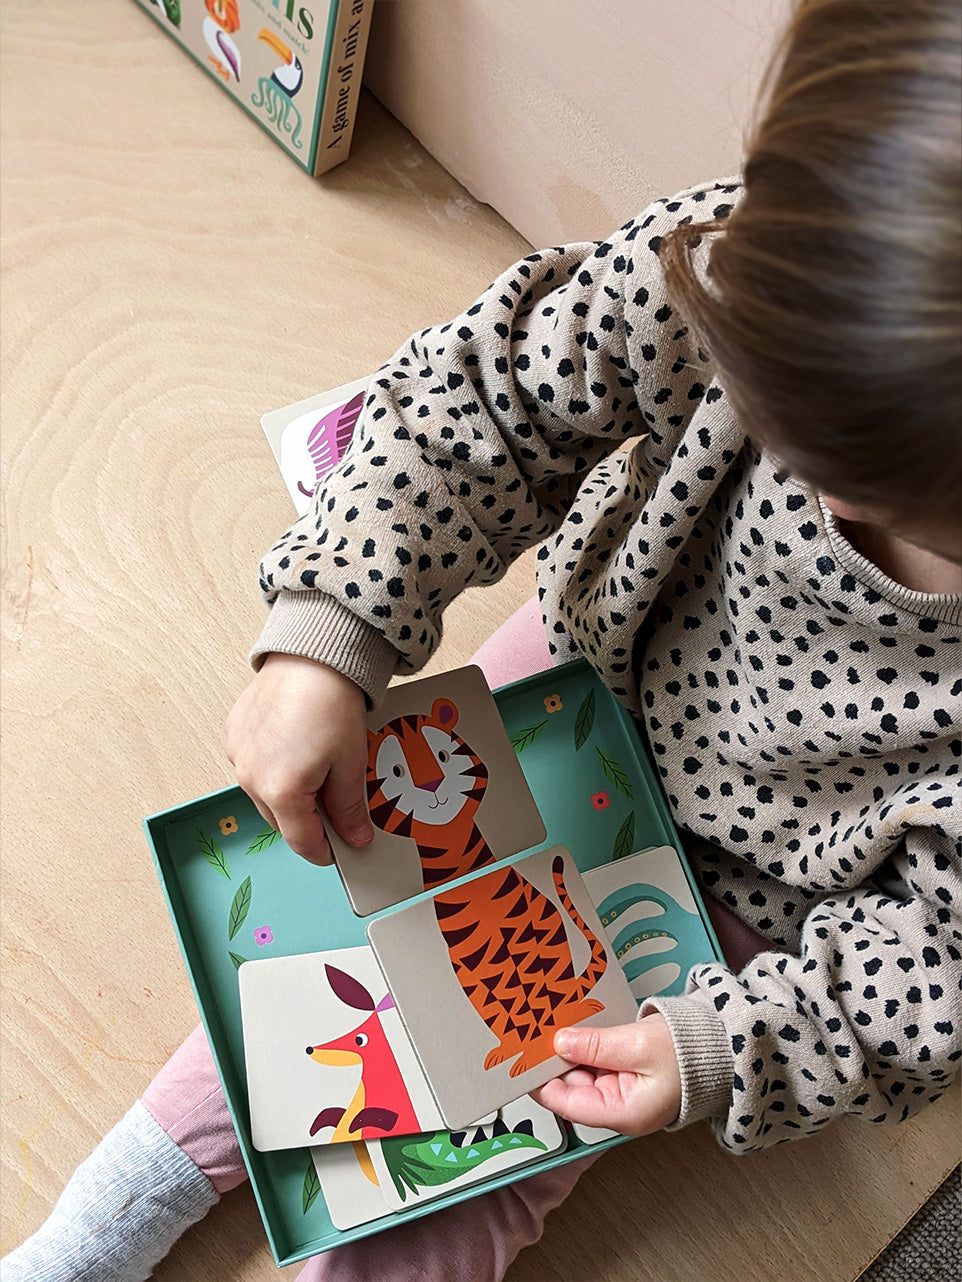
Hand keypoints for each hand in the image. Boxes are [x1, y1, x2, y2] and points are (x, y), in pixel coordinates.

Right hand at [226, 653, 372, 866]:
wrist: (312, 655)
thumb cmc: (332, 704)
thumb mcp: (350, 763)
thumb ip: (348, 809)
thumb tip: (355, 838)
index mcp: (281, 792)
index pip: (302, 841)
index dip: (324, 851)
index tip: (341, 850)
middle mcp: (250, 778)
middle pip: (281, 820)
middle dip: (309, 820)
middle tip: (337, 804)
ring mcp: (238, 755)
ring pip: (265, 794)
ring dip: (289, 794)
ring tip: (318, 767)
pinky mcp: (234, 734)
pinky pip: (254, 766)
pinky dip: (274, 767)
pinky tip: (298, 746)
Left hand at [530, 1013, 681, 1135]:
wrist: (722, 1046)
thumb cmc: (690, 1053)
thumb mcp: (637, 1045)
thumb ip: (596, 1045)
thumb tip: (559, 1043)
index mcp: (623, 1113)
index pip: (567, 1104)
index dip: (541, 1082)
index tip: (522, 1060)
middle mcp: (619, 1109)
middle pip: (571, 1086)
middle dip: (554, 1061)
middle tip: (532, 1032)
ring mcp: (622, 1092)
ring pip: (582, 1072)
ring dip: (569, 1051)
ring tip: (549, 1024)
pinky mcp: (625, 1075)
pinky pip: (596, 1063)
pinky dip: (585, 1047)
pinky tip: (574, 1027)